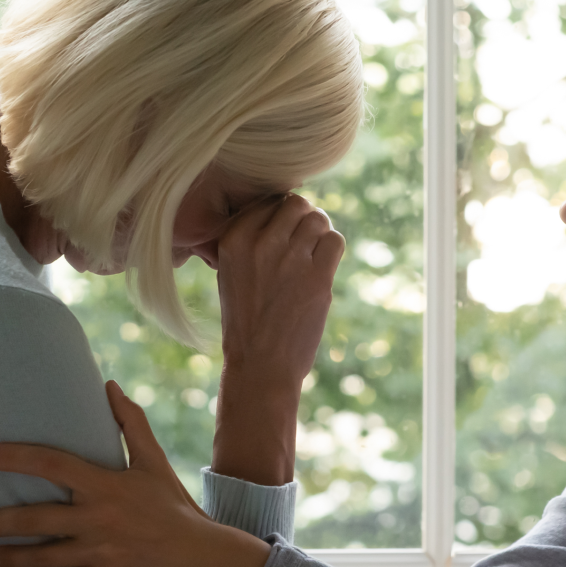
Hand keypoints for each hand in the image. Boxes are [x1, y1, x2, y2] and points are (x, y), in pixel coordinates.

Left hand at [0, 382, 273, 566]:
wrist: (205, 559)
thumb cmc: (175, 508)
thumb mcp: (155, 463)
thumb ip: (131, 424)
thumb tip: (110, 387)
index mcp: (106, 485)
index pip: (52, 463)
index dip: (15, 457)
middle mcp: (99, 519)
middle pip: (37, 518)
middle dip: (0, 522)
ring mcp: (101, 553)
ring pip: (44, 557)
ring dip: (12, 558)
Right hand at [216, 193, 344, 382]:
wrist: (260, 365)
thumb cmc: (245, 321)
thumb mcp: (230, 273)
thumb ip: (250, 241)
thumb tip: (284, 212)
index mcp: (233, 240)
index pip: (268, 202)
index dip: (281, 215)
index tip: (283, 234)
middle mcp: (260, 243)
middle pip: (296, 204)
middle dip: (303, 218)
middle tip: (303, 240)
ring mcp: (290, 259)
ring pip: (318, 219)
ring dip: (320, 232)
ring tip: (313, 254)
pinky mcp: (317, 277)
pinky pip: (335, 240)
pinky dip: (332, 248)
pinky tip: (322, 265)